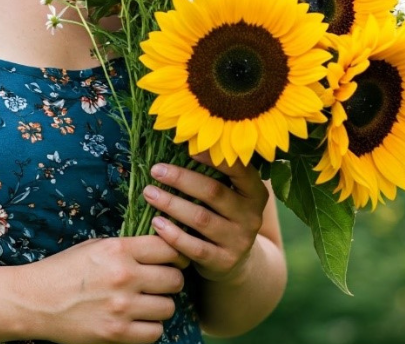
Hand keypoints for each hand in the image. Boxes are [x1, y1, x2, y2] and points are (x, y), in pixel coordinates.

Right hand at [13, 236, 185, 343]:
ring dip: (159, 306)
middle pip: (174, 279)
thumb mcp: (95, 247)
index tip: (171, 261)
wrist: (34, 301)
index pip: (169, 248)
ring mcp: (121, 307)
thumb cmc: (64, 270)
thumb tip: (164, 248)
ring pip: (168, 307)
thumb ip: (128, 248)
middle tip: (157, 284)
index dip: (175, 255)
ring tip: (144, 304)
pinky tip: (136, 321)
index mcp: (117, 250)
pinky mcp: (116, 333)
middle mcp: (123, 276)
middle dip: (169, 281)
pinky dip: (149, 328)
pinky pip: (155, 332)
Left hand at [143, 155, 268, 282]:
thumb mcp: (229, 196)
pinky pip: (195, 247)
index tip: (188, 147)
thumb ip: (215, 176)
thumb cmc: (223, 216)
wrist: (236, 261)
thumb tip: (182, 143)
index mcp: (255, 193)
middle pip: (213, 192)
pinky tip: (156, 222)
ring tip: (149, 193)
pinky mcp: (224, 261)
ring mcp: (239, 240)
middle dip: (181, 179)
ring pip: (201, 219)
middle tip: (156, 169)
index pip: (239, 170)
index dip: (213, 158)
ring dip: (171, 204)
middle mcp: (252, 216)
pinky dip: (173, 234)